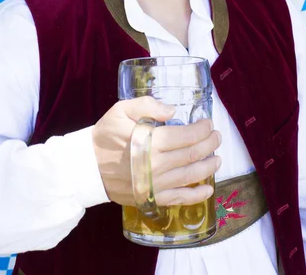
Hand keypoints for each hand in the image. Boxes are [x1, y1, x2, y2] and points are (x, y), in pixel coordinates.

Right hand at [92, 96, 221, 206]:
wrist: (87, 166)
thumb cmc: (105, 135)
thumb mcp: (121, 110)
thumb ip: (147, 106)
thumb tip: (172, 110)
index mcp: (150, 142)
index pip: (186, 136)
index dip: (201, 130)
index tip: (208, 123)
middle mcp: (156, 165)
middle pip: (192, 155)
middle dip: (209, 145)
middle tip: (216, 137)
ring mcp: (155, 184)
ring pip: (190, 176)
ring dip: (208, 167)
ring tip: (217, 158)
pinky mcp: (151, 197)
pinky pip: (178, 199)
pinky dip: (196, 195)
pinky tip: (207, 190)